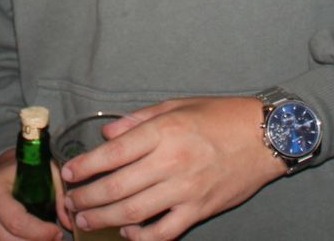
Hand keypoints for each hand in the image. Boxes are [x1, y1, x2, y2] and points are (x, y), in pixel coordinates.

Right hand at [0, 150, 64, 240]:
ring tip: (44, 240)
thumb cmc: (24, 170)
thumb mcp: (46, 171)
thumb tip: (68, 221)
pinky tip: (30, 240)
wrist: (1, 171)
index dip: (40, 233)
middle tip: (54, 239)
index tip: (57, 232)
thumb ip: (60, 194)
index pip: (16, 222)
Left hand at [60, 97, 285, 240]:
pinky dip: (143, 237)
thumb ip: (139, 120)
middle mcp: (172, 162)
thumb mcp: (178, 106)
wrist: (265, 137)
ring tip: (85, 220)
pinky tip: (128, 234)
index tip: (68, 173)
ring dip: (105, 219)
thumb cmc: (221, 116)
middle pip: (118, 187)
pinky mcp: (200, 210)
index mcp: (165, 132)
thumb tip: (108, 135)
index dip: (86, 165)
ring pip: (135, 212)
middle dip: (87, 197)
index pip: (114, 153)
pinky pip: (166, 231)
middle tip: (70, 203)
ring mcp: (186, 190)